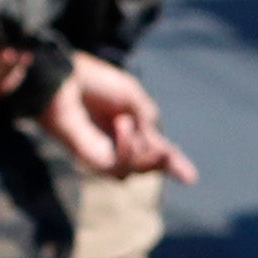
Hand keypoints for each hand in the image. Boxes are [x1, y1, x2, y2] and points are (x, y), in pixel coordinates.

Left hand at [36, 53, 196, 185]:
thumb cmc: (94, 82)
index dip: (173, 165)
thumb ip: (149, 121)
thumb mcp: (133, 97)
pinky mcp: (87, 157)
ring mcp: (101, 153)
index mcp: (128, 128)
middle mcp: (114, 144)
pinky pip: (117, 166)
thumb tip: (161, 147)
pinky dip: (127, 147)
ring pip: (132, 172)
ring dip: (141, 152)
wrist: (65, 78)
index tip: (191, 179)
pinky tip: (122, 125)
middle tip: (164, 148)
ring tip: (127, 121)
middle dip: (160, 159)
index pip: (153, 152)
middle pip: (146, 168)